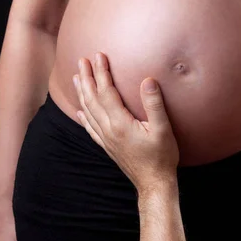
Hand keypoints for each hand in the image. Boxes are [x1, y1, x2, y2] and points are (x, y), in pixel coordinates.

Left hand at [73, 53, 179, 192]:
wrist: (154, 184)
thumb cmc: (162, 157)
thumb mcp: (163, 129)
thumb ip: (154, 104)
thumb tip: (148, 80)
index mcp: (120, 123)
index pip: (106, 92)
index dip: (102, 72)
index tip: (99, 55)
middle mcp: (109, 130)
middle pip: (92, 99)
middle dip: (87, 78)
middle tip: (81, 60)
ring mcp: (106, 139)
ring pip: (88, 112)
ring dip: (82, 93)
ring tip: (77, 78)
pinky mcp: (108, 147)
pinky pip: (91, 129)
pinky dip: (83, 117)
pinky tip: (80, 111)